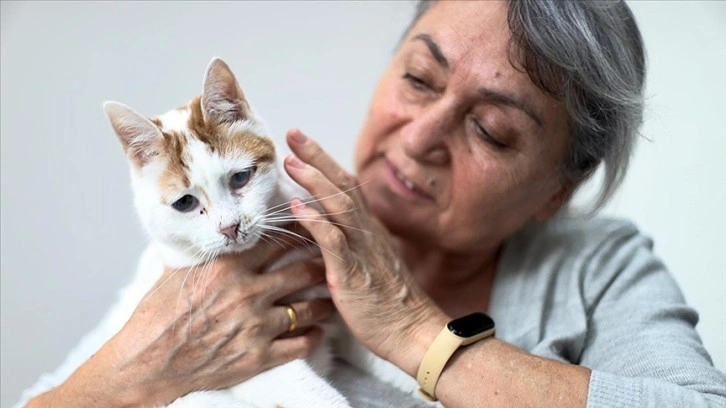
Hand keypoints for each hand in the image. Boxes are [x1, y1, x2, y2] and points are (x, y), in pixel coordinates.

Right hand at [31, 231, 334, 407]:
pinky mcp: (259, 356)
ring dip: (324, 301)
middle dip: (321, 263)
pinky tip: (318, 330)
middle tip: (330, 259)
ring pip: (308, 308)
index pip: (278, 241)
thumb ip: (206, 251)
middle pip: (302, 271)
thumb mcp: (178, 271)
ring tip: (331, 296)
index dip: (300, 232)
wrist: (147, 362)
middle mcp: (248, 293)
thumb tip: (214, 229)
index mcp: (229, 267)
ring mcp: (256, 326)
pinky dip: (313, 336)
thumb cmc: (157, 316)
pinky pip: (300, 344)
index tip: (312, 227)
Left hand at [283, 129, 445, 374]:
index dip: (324, 164)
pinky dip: (315, 221)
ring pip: (339, 205)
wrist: (413, 332)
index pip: (346, 188)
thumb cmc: (389, 304)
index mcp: (369, 230)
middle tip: (293, 133)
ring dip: (315, 181)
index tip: (302, 145)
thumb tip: (321, 230)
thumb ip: (348, 245)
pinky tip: (297, 207)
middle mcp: (367, 233)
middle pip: (343, 185)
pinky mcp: (353, 273)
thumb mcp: (368, 266)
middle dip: (317, 157)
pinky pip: (334, 242)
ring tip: (291, 161)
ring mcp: (361, 251)